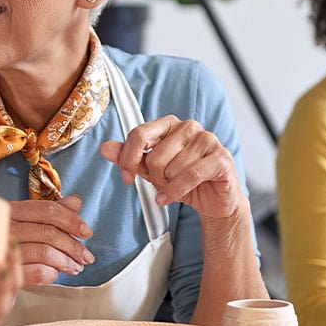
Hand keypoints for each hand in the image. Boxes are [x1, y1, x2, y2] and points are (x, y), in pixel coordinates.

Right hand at [9, 195, 93, 284]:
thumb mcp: (20, 219)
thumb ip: (48, 211)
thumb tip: (76, 202)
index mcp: (9, 210)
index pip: (47, 210)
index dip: (71, 220)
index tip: (87, 232)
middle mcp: (4, 227)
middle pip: (48, 233)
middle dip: (74, 246)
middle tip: (86, 257)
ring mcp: (0, 249)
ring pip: (43, 252)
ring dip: (65, 262)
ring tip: (75, 268)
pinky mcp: (0, 273)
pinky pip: (33, 273)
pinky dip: (49, 273)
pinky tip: (54, 275)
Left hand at [99, 116, 246, 218]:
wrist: (214, 201)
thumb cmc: (182, 182)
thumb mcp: (150, 171)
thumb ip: (129, 158)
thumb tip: (105, 148)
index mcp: (170, 124)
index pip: (139, 134)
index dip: (127, 158)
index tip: (126, 176)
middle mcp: (189, 127)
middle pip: (154, 156)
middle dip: (154, 177)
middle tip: (164, 183)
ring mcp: (207, 140)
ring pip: (172, 168)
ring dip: (169, 185)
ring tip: (179, 186)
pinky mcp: (220, 158)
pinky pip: (189, 176)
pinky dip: (175, 191)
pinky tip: (170, 198)